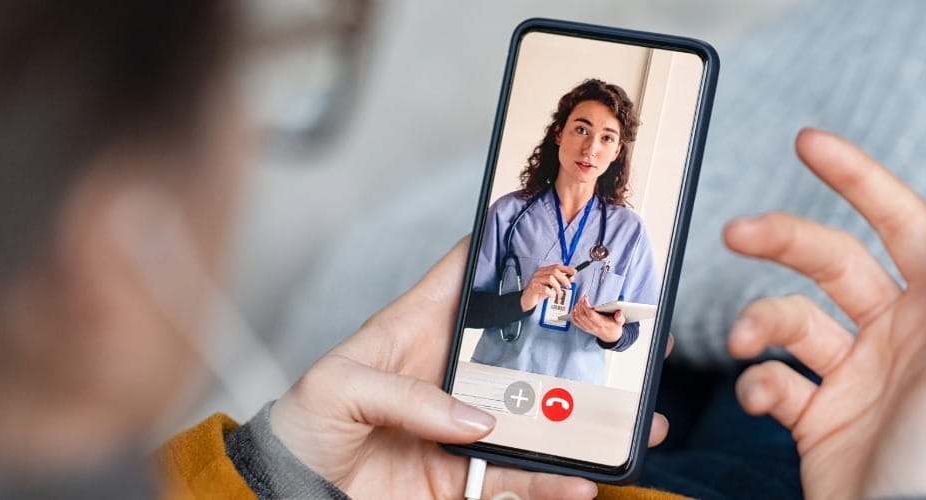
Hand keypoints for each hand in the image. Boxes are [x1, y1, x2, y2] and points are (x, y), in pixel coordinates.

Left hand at [269, 238, 670, 498]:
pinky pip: (519, 478)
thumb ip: (404, 394)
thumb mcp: (337, 387)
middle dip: (576, 338)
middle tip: (625, 332)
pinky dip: (553, 483)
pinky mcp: (466, 477)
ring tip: (634, 421)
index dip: (508, 247)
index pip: (467, 273)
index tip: (559, 231)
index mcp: (418, 327)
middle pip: (525, 345)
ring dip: (585, 420)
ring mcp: (465, 425)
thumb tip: (476, 421)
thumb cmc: (302, 425)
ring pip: (539, 417)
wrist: (291, 493)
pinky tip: (582, 483)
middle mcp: (452, 372)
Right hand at [520, 264, 575, 311]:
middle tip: (568, 286)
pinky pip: (545, 288)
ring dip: (557, 286)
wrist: (527, 300)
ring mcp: (535, 280)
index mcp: (543, 271)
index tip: (574, 272)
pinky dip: (550, 293)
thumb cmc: (539, 292)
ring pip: (550, 278)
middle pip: (554, 271)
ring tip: (558, 292)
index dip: (566, 269)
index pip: (556, 266)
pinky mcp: (533, 287)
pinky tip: (551, 295)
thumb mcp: (552, 287)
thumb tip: (571, 277)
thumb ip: (560, 281)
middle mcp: (539, 273)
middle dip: (564, 279)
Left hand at [569, 296, 623, 343]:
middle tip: (583, 298)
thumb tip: (619, 312)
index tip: (585, 298)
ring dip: (576, 308)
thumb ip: (620, 317)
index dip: (586, 305)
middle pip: (582, 315)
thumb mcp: (620, 322)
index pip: (590, 314)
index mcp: (601, 324)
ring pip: (577, 317)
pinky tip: (575, 308)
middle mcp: (593, 326)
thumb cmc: (614, 327)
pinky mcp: (584, 328)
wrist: (610, 337)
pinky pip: (575, 321)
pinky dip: (573, 314)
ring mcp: (587, 328)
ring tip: (580, 301)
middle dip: (580, 304)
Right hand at [724, 129, 925, 498]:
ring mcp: (850, 373)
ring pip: (789, 318)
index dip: (858, 179)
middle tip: (735, 232)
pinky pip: (772, 379)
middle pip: (828, 261)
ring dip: (757, 323)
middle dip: (780, 238)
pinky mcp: (813, 412)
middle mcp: (892, 335)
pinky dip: (756, 384)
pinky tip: (765, 402)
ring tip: (742, 345)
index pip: (899, 224)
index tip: (809, 144)